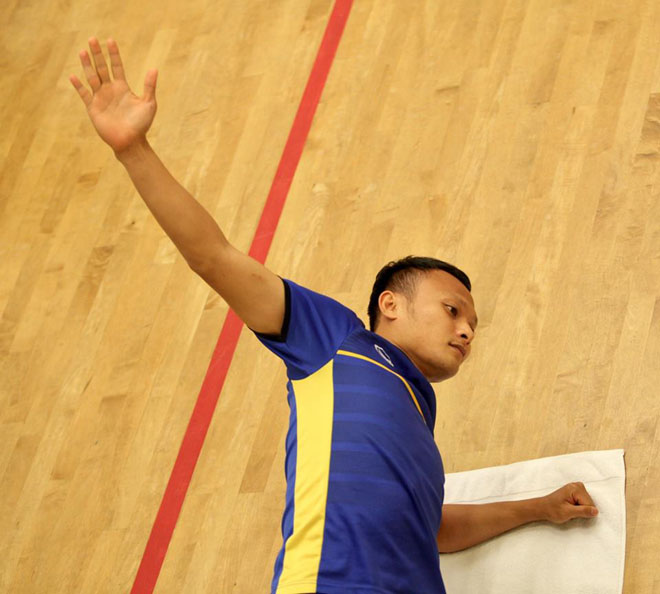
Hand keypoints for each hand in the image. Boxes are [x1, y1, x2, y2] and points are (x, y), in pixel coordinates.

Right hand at [69, 37, 157, 155]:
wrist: (131, 142)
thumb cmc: (141, 125)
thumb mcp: (149, 104)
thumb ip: (149, 86)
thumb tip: (154, 68)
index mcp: (122, 88)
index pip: (116, 66)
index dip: (114, 54)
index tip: (111, 40)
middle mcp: (110, 90)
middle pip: (101, 68)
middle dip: (97, 54)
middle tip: (92, 39)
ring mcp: (100, 98)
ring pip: (92, 77)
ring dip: (87, 65)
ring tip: (82, 51)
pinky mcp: (93, 108)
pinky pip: (84, 95)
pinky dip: (79, 86)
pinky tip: (73, 76)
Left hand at [541, 482, 598, 523]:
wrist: (543, 507)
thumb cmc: (553, 510)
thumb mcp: (567, 513)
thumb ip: (582, 511)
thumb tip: (596, 511)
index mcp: (575, 488)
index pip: (590, 505)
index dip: (582, 512)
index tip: (571, 511)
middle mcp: (577, 485)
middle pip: (590, 503)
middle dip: (582, 509)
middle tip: (569, 510)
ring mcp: (577, 487)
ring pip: (588, 503)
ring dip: (580, 508)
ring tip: (569, 507)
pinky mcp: (576, 490)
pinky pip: (585, 501)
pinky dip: (579, 505)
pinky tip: (571, 505)